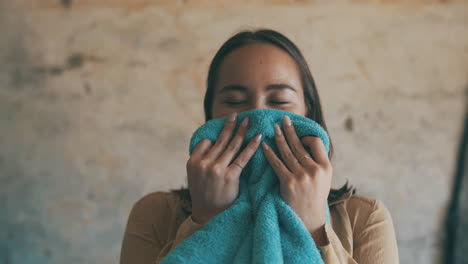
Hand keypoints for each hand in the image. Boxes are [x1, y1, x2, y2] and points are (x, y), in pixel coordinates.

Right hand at [187, 112, 261, 224]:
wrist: (208, 215)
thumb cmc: (204, 194)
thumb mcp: (194, 176)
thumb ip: (201, 159)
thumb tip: (212, 142)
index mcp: (193, 162)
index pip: (206, 142)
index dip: (216, 136)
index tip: (226, 127)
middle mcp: (203, 164)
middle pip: (220, 141)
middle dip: (230, 126)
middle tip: (236, 115)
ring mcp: (216, 169)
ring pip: (231, 146)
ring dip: (241, 131)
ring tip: (248, 121)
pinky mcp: (230, 176)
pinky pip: (243, 157)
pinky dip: (251, 146)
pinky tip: (258, 137)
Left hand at [261, 115, 331, 245]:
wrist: (309, 220)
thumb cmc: (314, 198)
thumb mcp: (324, 179)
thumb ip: (317, 163)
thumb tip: (307, 144)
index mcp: (325, 167)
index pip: (316, 143)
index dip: (306, 137)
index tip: (299, 136)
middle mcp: (314, 170)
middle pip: (299, 145)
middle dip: (289, 130)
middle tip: (283, 119)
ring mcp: (301, 176)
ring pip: (287, 152)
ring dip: (279, 138)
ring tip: (273, 127)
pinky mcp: (288, 183)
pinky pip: (277, 164)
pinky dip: (269, 153)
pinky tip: (263, 145)